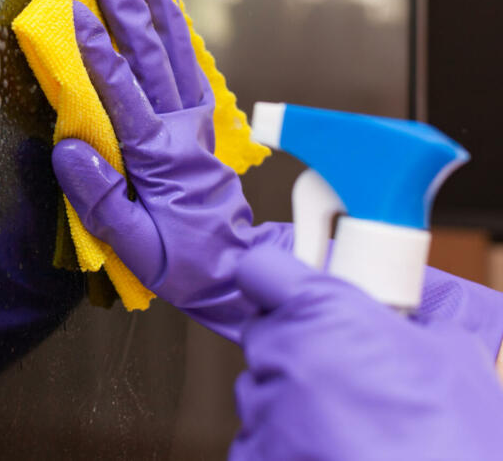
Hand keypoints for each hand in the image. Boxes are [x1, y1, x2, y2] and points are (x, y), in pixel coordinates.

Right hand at [50, 0, 289, 340]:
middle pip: (153, 61)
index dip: (97, 50)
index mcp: (158, 157)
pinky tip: (171, 17)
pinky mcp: (202, 131)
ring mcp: (195, 128)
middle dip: (129, 11)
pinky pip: (192, 75)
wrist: (236, 273)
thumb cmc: (181, 265)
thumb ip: (100, 198)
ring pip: (177, 58)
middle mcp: (180, 132)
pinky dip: (182, 40)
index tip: (77, 10)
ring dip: (160, 13)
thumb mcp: (133, 246)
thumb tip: (68, 149)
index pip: (123, 93)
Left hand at [232, 246, 502, 459]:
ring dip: (292, 405)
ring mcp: (263, 414)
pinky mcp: (254, 458)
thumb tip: (407, 323)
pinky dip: (285, 450)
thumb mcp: (456, 359)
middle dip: (297, 351)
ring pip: (262, 394)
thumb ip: (412, 325)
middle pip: (265, 337)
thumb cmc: (459, 443)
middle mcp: (282, 357)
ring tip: (350, 433)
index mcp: (322, 312)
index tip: (291, 291)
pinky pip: (258, 443)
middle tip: (345, 376)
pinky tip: (331, 458)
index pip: (262, 271)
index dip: (278, 280)